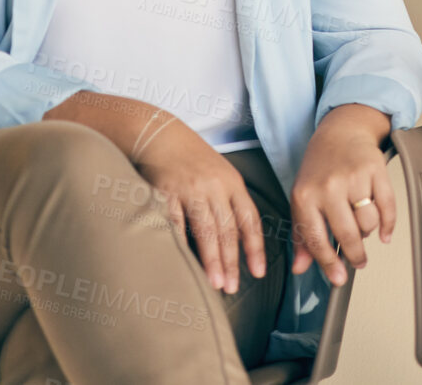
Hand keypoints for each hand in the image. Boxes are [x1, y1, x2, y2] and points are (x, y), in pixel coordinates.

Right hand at [134, 117, 265, 294]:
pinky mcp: (166, 194)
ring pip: (205, 231)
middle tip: (232, 287)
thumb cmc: (194, 160)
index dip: (255, 247)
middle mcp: (215, 187)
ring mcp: (191, 190)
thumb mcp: (222, 174)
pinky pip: (175, 224)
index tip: (259, 272)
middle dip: (232, 261)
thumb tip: (240, 238)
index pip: (250, 220)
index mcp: (233, 184)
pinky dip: (180, 245)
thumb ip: (230, 202)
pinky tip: (183, 263)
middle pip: (228, 230)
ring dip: (212, 260)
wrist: (162, 135)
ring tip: (215, 283)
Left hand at [289, 104, 395, 285]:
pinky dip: (388, 224)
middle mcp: (329, 187)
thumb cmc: (319, 168)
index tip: (338, 278)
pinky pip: (388, 206)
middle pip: (347, 234)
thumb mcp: (302, 199)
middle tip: (358, 262)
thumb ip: (301, 235)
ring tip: (362, 227)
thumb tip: (301, 268)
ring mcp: (354, 177)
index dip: (329, 263)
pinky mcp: (376, 170)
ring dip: (368, 232)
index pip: (316, 239)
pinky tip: (384, 231)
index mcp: (305, 196)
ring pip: (369, 222)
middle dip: (355, 255)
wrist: (340, 131)